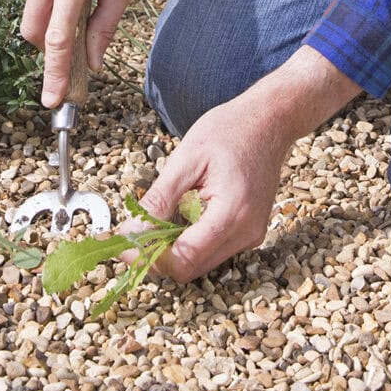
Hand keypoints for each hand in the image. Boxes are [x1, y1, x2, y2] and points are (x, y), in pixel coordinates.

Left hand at [134, 95, 290, 282]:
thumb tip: (129, 234)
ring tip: (157, 217)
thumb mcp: (185, 159)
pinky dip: (189, 240)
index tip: (122, 246)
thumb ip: (158, 200)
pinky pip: (212, 250)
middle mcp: (246, 234)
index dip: (147, 257)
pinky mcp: (249, 233)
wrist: (269, 122)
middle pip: (190, 269)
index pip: (183, 260)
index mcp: (231, 214)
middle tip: (132, 231)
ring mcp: (251, 236)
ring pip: (200, 263)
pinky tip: (180, 214)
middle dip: (157, 256)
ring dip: (172, 249)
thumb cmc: (229, 131)